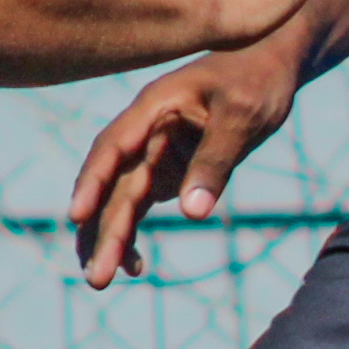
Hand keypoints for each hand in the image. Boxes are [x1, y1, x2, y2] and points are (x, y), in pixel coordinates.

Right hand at [65, 51, 299, 287]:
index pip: (112, 147)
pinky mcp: (164, 171)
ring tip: (99, 281)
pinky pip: (137, 207)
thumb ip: (216, 161)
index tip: (78, 216)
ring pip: (119, 201)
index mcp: (153, 107)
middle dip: (101, 230)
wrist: (270, 66)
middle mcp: (142, 133)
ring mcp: (150, 154)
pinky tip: (134, 267)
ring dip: (108, 238)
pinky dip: (131, 235)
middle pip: (113, 185)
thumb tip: (192, 214)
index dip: (92, 181)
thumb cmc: (257, 80)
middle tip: (96, 278)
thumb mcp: (242, 116)